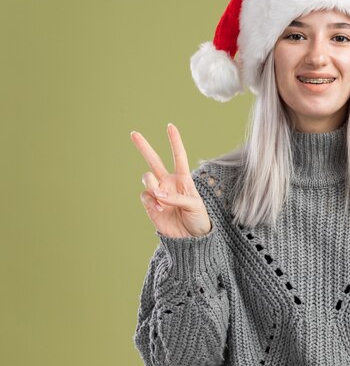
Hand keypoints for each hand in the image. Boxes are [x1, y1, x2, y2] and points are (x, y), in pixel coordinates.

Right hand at [130, 123, 211, 237]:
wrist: (190, 239)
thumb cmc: (198, 219)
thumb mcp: (194, 206)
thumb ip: (176, 197)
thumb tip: (157, 193)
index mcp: (183, 179)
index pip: (179, 156)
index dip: (174, 141)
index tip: (170, 126)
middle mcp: (169, 183)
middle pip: (154, 161)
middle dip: (144, 147)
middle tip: (134, 133)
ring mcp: (158, 193)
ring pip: (147, 179)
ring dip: (152, 185)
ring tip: (161, 197)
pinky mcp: (151, 204)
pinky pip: (145, 196)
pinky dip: (151, 201)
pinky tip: (160, 209)